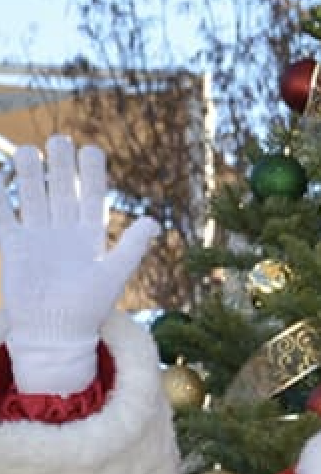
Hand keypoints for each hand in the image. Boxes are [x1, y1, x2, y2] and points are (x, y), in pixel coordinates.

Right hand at [0, 135, 158, 394]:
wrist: (56, 333)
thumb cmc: (89, 308)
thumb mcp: (114, 275)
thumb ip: (131, 247)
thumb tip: (153, 220)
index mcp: (90, 235)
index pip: (91, 197)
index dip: (91, 174)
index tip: (91, 150)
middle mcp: (63, 230)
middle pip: (61, 190)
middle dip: (60, 166)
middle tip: (59, 140)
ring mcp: (37, 236)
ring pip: (33, 196)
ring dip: (31, 174)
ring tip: (31, 151)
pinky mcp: (14, 246)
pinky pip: (4, 214)